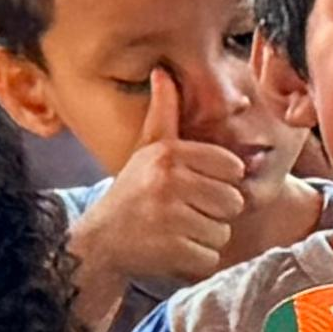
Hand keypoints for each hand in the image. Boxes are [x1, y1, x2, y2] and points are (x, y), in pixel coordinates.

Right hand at [68, 70, 251, 286]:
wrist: (99, 241)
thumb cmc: (132, 192)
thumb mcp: (146, 150)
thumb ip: (163, 114)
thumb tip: (162, 72)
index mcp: (169, 154)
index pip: (233, 168)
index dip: (220, 182)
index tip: (195, 188)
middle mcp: (168, 181)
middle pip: (233, 202)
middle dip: (215, 213)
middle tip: (184, 213)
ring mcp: (169, 216)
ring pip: (223, 232)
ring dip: (205, 237)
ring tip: (176, 230)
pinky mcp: (171, 249)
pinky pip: (209, 257)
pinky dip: (196, 259)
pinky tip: (171, 249)